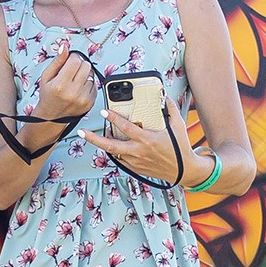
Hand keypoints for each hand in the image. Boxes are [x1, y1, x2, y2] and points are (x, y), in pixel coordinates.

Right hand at [34, 40, 98, 125]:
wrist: (52, 117)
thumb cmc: (48, 96)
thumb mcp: (46, 77)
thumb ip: (57, 61)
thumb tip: (65, 47)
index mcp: (60, 85)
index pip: (75, 61)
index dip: (72, 58)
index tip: (68, 62)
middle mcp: (73, 92)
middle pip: (86, 65)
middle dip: (79, 65)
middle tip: (71, 71)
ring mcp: (83, 98)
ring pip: (91, 74)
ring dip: (84, 75)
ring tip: (74, 81)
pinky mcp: (90, 102)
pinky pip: (94, 85)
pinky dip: (88, 84)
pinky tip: (79, 88)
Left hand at [80, 94, 201, 185]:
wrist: (184, 170)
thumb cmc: (181, 148)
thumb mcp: (178, 125)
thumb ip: (170, 109)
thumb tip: (164, 95)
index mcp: (147, 140)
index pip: (125, 128)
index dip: (113, 118)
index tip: (103, 111)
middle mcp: (138, 152)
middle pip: (110, 146)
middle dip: (93, 138)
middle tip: (81, 131)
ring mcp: (135, 162)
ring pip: (113, 153)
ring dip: (103, 143)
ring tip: (96, 135)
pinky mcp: (136, 169)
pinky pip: (120, 159)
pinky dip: (114, 151)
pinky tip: (112, 144)